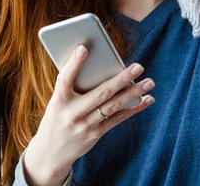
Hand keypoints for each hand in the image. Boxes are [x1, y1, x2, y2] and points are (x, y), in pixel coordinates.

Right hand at [23, 44, 155, 185]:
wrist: (50, 152)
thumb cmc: (57, 117)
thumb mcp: (57, 102)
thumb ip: (73, 87)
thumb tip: (99, 66)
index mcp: (58, 100)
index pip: (65, 79)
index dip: (74, 63)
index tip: (84, 47)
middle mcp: (72, 113)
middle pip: (100, 93)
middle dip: (122, 79)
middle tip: (138, 66)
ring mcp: (85, 125)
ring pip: (113, 106)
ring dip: (133, 93)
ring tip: (149, 82)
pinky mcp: (95, 134)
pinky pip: (117, 119)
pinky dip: (133, 108)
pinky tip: (146, 99)